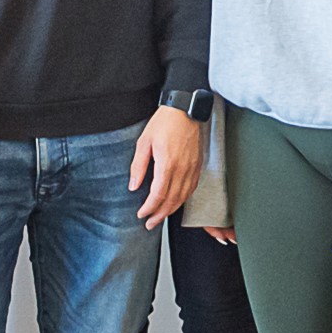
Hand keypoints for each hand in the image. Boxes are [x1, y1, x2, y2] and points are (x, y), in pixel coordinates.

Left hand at [132, 107, 202, 224]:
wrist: (185, 109)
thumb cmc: (164, 122)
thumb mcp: (144, 142)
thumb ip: (138, 166)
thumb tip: (134, 186)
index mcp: (167, 163)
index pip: (158, 194)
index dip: (149, 208)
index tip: (141, 214)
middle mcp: (182, 169)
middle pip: (171, 200)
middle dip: (159, 215)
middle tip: (149, 223)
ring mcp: (192, 168)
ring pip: (183, 197)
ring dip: (171, 210)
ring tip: (160, 217)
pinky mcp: (198, 165)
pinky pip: (191, 188)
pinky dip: (183, 199)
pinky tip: (176, 203)